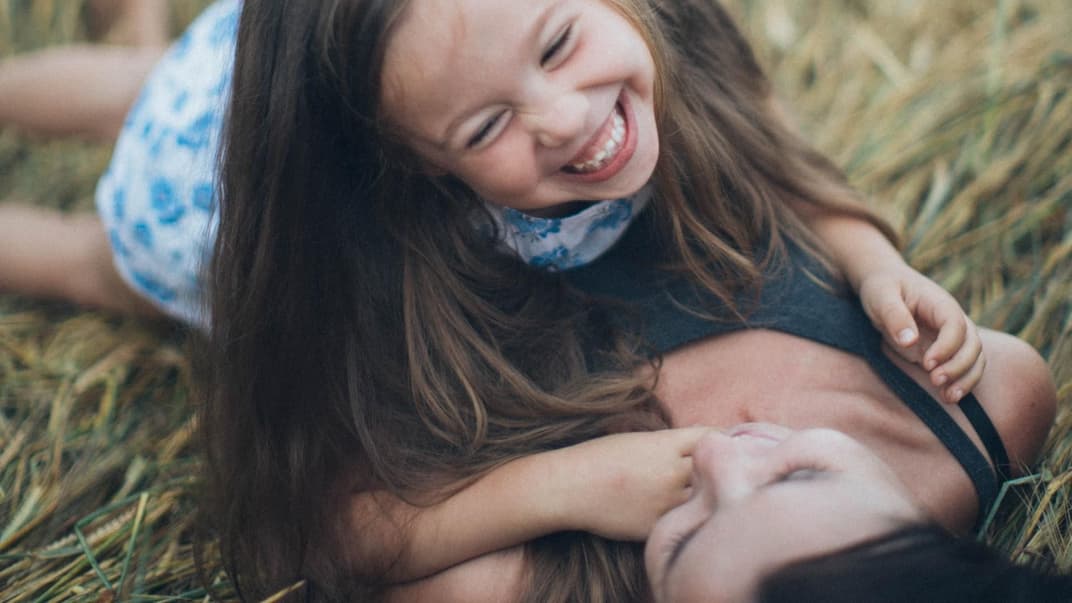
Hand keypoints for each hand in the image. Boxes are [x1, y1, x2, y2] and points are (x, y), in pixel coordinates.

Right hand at [554, 427, 709, 540]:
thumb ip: (670, 443)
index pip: (711, 437)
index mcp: (666, 445)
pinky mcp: (658, 526)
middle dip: (721, 466)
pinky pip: (684, 522)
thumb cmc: (598, 457)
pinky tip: (679, 513)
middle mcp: (672, 472)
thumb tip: (699, 446)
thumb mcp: (636, 438)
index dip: (722, 440)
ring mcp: (666, 502)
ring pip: (704, 499)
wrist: (570, 487)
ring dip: (707, 495)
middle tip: (723, 470)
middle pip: (716, 467)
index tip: (725, 444)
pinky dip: (686, 517)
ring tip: (701, 494)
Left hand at [857, 266, 983, 402]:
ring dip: (966, 379)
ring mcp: (951, 336)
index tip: (928, 363)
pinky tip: (948, 396)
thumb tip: (909, 340)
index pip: (956, 325)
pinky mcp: (943, 349)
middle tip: (936, 381)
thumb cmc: (881, 287)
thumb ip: (894, 315)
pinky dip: (960, 382)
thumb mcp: (881, 296)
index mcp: (940, 303)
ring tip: (948, 397)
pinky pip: (962, 367)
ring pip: (974, 358)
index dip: (947, 346)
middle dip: (959, 366)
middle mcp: (953, 319)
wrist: (883, 283)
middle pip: (972, 344)